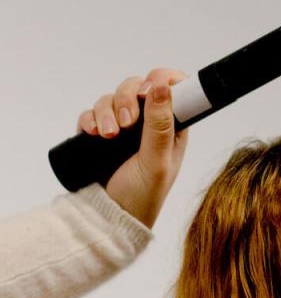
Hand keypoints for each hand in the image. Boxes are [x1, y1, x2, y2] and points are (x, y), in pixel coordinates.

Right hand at [77, 68, 188, 227]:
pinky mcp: (100, 134)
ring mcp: (124, 128)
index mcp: (172, 127)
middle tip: (127, 124)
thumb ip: (161, 125)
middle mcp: (149, 123)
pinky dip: (90, 118)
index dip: (162, 80)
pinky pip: (92, 113)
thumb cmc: (144, 195)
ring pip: (113, 98)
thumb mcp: (157, 161)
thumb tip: (164, 86)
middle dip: (128, 98)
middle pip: (137, 88)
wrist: (111, 217)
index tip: (151, 86)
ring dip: (107, 111)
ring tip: (108, 136)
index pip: (172, 90)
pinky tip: (92, 133)